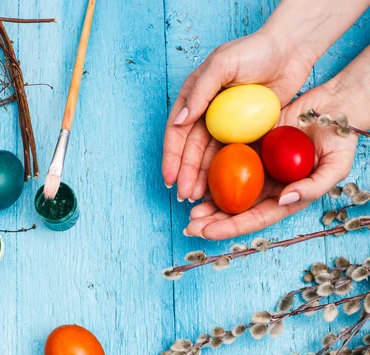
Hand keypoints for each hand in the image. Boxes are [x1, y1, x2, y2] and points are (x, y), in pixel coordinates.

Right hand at [162, 29, 314, 201]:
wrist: (290, 52)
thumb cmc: (255, 51)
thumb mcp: (223, 64)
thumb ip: (200, 91)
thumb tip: (180, 121)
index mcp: (195, 97)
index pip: (177, 132)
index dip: (172, 157)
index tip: (170, 178)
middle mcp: (206, 113)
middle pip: (191, 150)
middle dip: (186, 174)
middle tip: (185, 196)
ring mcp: (225, 126)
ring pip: (209, 158)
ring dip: (201, 179)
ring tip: (198, 199)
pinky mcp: (244, 134)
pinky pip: (231, 158)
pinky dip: (223, 175)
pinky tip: (219, 190)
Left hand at [184, 81, 360, 239]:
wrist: (334, 109)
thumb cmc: (339, 141)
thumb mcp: (334, 167)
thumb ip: (312, 187)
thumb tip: (284, 200)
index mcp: (284, 199)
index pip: (254, 219)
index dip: (230, 228)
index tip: (207, 232)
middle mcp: (267, 189)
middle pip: (235, 211)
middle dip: (212, 222)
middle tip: (190, 226)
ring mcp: (257, 170)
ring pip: (227, 191)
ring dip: (207, 202)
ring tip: (189, 209)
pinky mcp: (249, 149)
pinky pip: (227, 164)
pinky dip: (211, 174)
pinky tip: (194, 179)